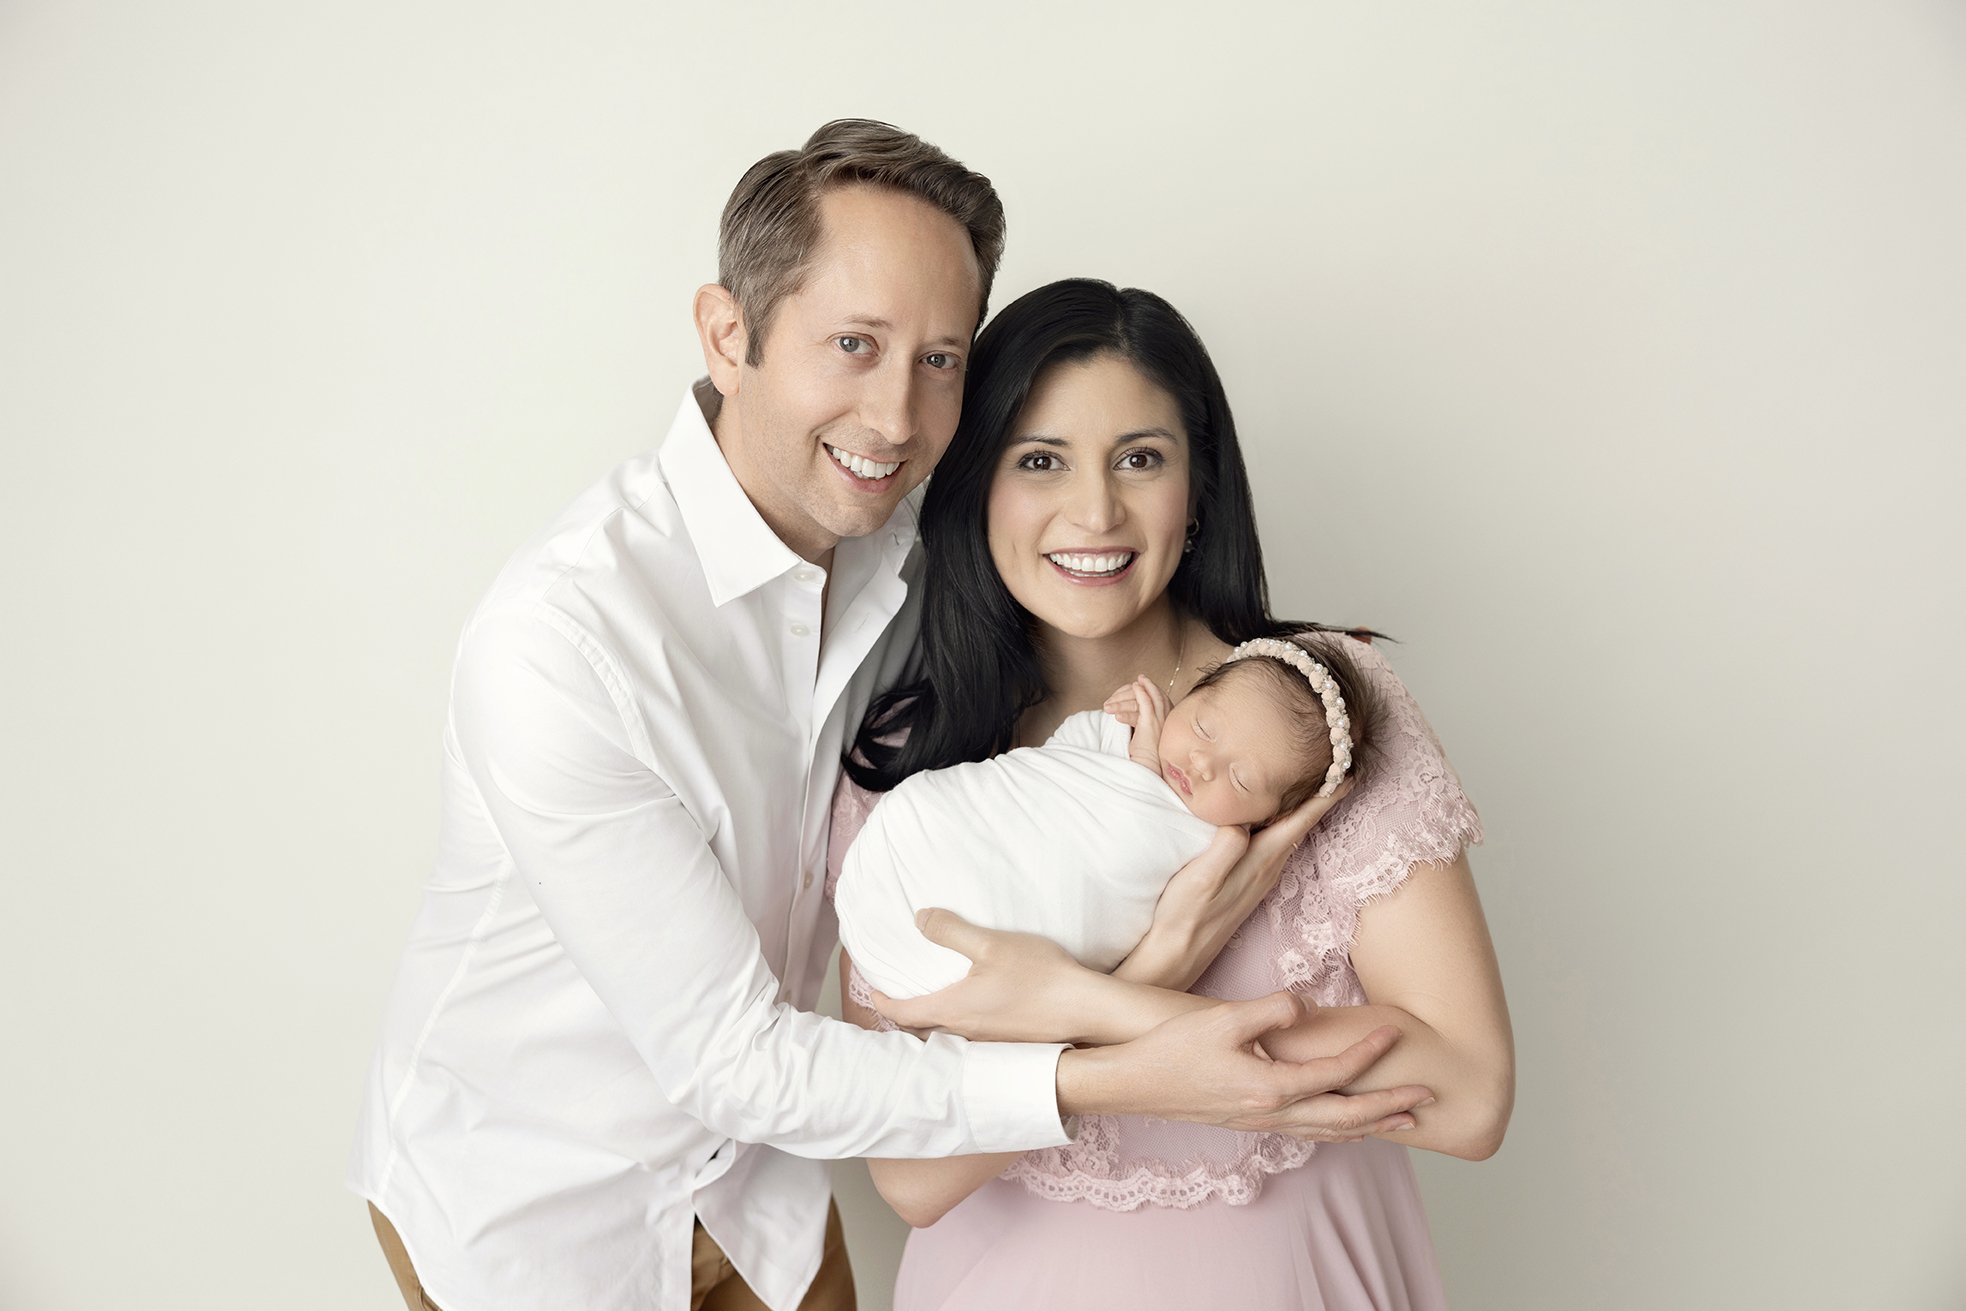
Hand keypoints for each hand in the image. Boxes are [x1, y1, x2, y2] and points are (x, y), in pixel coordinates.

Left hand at [869, 909, 1096, 1043]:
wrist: (1087, 1011)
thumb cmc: (1040, 977)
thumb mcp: (991, 945)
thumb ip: (951, 931)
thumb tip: (919, 919)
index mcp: (954, 1010)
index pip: (903, 1014)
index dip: (882, 1003)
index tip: (872, 993)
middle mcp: (966, 1033)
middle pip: (922, 1030)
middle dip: (905, 1017)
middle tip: (898, 999)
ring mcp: (990, 1044)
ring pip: (948, 1037)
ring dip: (933, 1024)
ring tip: (933, 1003)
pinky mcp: (1010, 1045)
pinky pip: (973, 1039)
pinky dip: (960, 1027)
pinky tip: (976, 1010)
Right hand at [1063, 992, 1431, 1139]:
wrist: (1133, 1084)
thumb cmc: (1173, 1050)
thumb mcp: (1222, 1018)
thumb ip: (1271, 1010)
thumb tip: (1306, 1005)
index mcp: (1270, 1087)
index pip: (1335, 1072)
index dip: (1369, 1053)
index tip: (1394, 1032)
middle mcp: (1272, 1113)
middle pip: (1346, 1117)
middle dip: (1389, 1106)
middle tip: (1427, 1097)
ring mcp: (1262, 1123)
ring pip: (1330, 1131)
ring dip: (1371, 1125)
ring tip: (1404, 1119)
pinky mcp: (1251, 1122)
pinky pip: (1309, 1132)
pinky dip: (1339, 1129)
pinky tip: (1346, 1123)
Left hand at [1105, 675, 1169, 770]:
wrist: (1145, 768)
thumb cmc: (1144, 755)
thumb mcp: (1145, 736)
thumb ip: (1142, 724)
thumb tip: (1130, 714)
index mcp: (1168, 723)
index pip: (1162, 702)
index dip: (1153, 691)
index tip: (1142, 685)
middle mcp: (1167, 720)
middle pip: (1158, 696)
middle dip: (1148, 686)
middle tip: (1139, 679)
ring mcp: (1161, 721)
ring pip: (1151, 697)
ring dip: (1140, 688)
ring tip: (1133, 683)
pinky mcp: (1151, 723)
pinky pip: (1146, 703)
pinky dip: (1141, 692)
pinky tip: (1134, 686)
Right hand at [1116, 777, 1355, 990]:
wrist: (1175, 955)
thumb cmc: (1183, 916)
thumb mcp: (1201, 878)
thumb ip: (1225, 848)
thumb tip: (1243, 822)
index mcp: (1260, 860)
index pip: (1302, 820)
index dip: (1326, 795)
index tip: (1348, 770)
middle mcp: (1268, 868)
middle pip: (1301, 824)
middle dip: (1319, 795)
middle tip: (1333, 763)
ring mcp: (1259, 878)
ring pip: (1288, 834)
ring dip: (1301, 809)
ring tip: (1310, 783)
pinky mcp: (1247, 883)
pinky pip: (1273, 844)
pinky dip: (1281, 824)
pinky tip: (1271, 817)